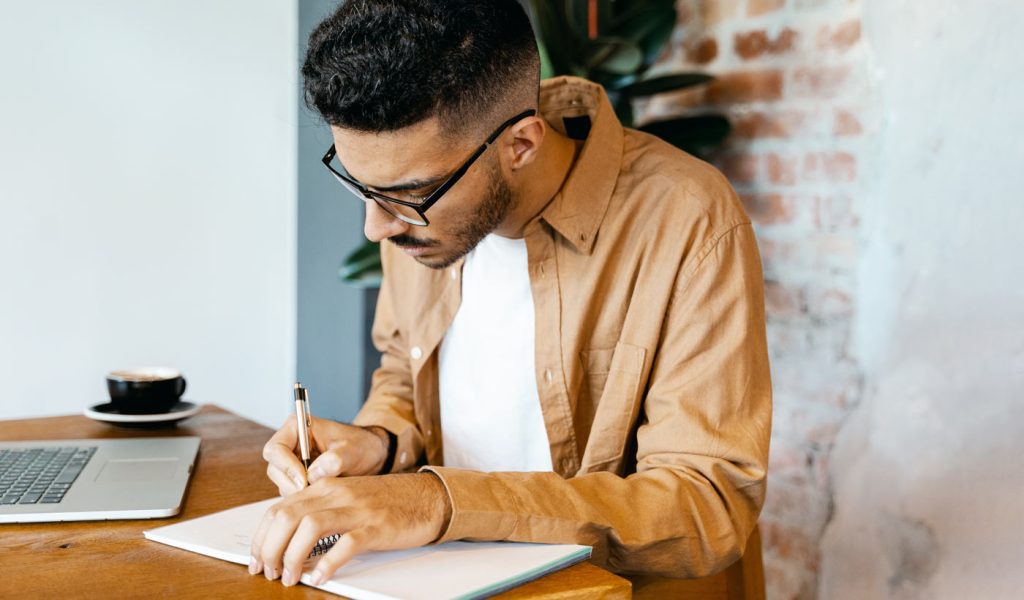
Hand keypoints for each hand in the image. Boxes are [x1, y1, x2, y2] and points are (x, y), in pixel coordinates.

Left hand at [248, 473, 451, 586]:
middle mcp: (337, 494)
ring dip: (291, 557)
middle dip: (269, 549)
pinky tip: (320, 577)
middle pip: (286, 517)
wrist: (427, 498)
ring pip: (309, 527)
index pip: (278, 509)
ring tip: (290, 577)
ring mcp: (357, 509)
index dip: (260, 538)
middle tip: (269, 572)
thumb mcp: (346, 498)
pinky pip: (346, 545)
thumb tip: (285, 539)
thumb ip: (318, 510)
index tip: (256, 559)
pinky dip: (327, 564)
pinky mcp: (376, 527)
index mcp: (325, 487)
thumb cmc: (386, 502)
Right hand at [262, 416, 389, 494]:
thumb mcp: (354, 450)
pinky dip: (304, 499)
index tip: (305, 480)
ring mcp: (292, 464)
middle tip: (315, 491)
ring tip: (324, 491)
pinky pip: (291, 494)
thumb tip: (315, 473)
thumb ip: (337, 459)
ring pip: (282, 484)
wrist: (370, 457)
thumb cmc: (362, 446)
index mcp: (298, 428)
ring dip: (299, 493)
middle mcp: (290, 445)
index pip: (276, 448)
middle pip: (275, 469)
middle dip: (292, 484)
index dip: (287, 467)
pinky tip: (323, 496)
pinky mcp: (297, 479)